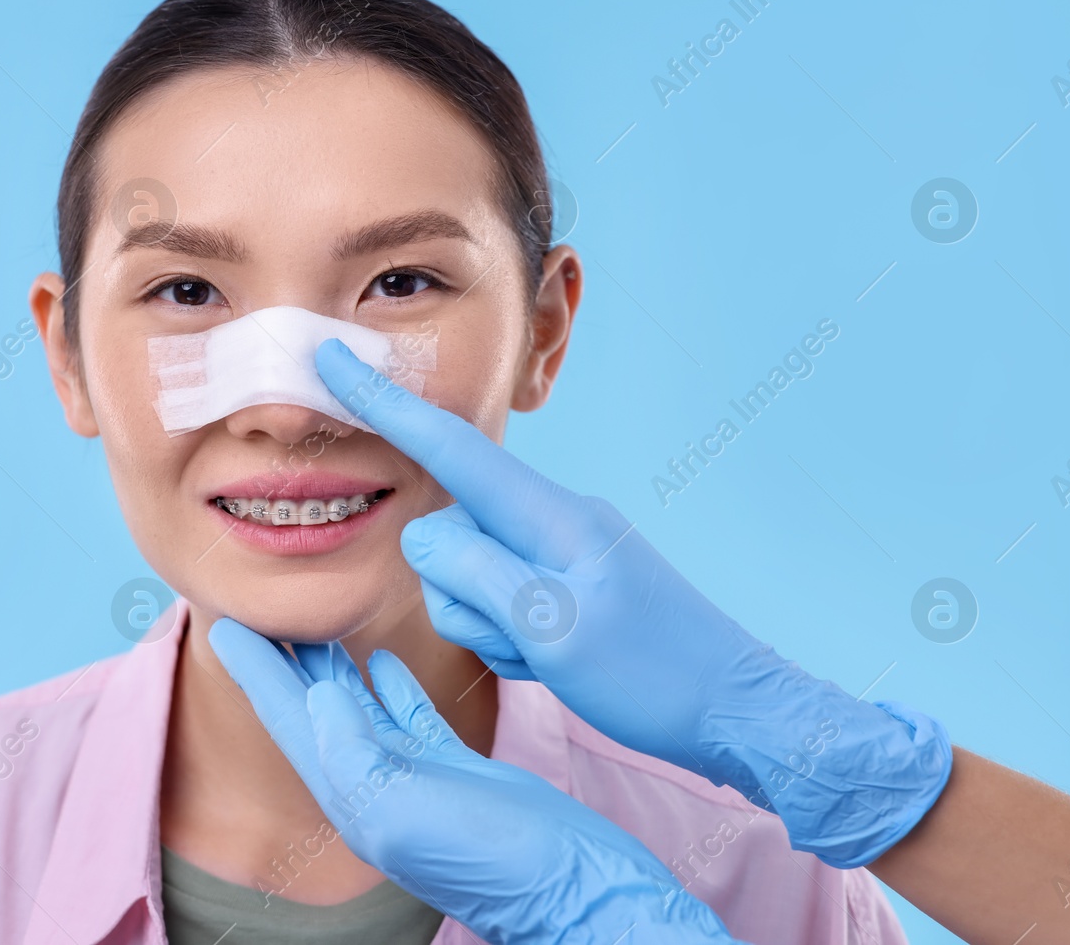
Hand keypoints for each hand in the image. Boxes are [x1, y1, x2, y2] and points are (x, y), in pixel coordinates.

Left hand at [208, 618, 744, 944]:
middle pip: (313, 709)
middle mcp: (373, 784)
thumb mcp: (407, 810)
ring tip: (308, 623)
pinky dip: (391, 685)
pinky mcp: (456, 768)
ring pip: (358, 707)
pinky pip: (409, 716)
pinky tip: (383, 658)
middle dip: (283, 662)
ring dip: (330, 666)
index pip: (289, 719)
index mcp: (351, 794)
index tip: (224, 621)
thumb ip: (354, 754)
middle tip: (259, 608)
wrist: (575, 889)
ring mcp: (415, 776)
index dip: (255, 671)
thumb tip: (317, 695)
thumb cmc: (494, 861)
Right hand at [312, 337, 951, 868]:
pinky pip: (499, 602)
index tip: (331, 357)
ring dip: (488, 625)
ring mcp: (558, 554)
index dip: (383, 404)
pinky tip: (555, 664)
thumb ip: (476, 574)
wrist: (737, 712)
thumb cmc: (656, 676)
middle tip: (525, 641)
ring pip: (467, 575)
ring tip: (546, 657)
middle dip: (459, 590)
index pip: (450, 448)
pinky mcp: (563, 588)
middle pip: (450, 531)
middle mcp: (551, 521)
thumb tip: (428, 538)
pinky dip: (510, 639)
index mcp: (552, 515)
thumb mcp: (554, 630)